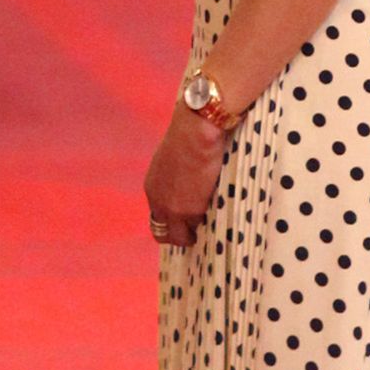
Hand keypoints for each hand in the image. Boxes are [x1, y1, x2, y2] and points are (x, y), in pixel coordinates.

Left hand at [143, 102, 225, 249]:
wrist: (196, 132)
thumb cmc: (188, 137)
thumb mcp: (172, 160)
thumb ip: (174, 178)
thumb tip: (185, 183)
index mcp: (152, 188)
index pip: (157, 217)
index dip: (170, 223)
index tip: (183, 223)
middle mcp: (158, 202)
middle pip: (163, 234)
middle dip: (179, 236)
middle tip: (195, 233)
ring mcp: (173, 209)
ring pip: (181, 237)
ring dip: (195, 233)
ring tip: (209, 227)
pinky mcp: (190, 210)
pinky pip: (199, 227)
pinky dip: (207, 225)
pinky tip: (216, 217)